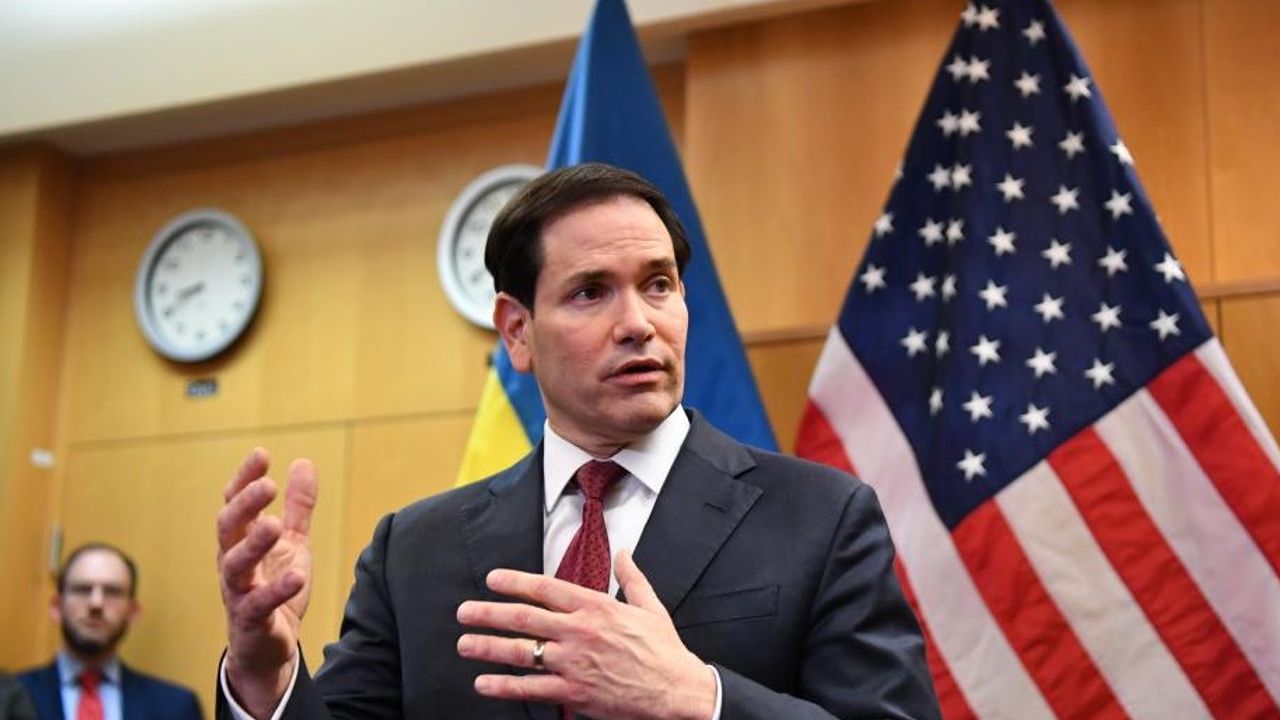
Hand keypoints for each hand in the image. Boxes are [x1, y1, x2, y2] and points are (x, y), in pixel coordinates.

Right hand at [216, 448, 316, 717]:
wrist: (268, 648)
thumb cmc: (275, 589)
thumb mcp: (293, 543)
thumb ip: (298, 507)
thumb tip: (303, 462)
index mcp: (240, 541)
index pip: (234, 504)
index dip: (244, 479)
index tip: (262, 455)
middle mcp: (232, 563)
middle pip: (227, 528)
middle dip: (244, 505)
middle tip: (267, 485)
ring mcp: (238, 592)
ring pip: (235, 564)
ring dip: (254, 543)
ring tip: (276, 525)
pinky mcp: (251, 620)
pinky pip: (258, 604)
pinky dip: (276, 589)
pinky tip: (297, 576)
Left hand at [456, 550, 715, 719]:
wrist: (676, 691)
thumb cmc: (664, 650)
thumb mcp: (650, 606)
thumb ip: (632, 576)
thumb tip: (624, 552)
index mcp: (596, 606)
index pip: (546, 588)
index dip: (515, 582)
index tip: (492, 579)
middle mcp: (580, 631)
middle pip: (525, 617)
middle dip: (489, 613)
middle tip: (464, 611)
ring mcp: (575, 663)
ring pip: (522, 652)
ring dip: (488, 647)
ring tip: (464, 644)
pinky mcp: (574, 693)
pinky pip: (531, 689)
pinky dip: (504, 686)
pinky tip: (484, 683)